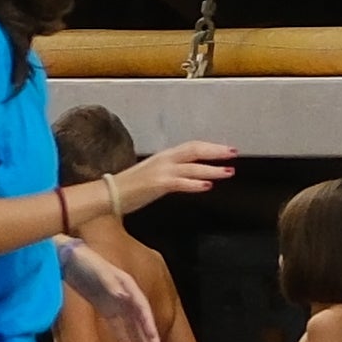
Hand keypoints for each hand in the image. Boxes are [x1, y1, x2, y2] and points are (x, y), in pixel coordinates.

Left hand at [62, 243, 164, 341]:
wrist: (68, 258)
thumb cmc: (85, 262)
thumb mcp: (98, 271)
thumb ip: (111, 284)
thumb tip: (125, 296)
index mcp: (128, 285)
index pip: (142, 308)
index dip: (149, 323)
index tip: (153, 337)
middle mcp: (126, 295)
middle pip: (140, 319)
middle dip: (150, 336)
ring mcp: (116, 303)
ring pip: (132, 325)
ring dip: (141, 339)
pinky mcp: (105, 308)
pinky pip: (117, 326)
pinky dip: (124, 338)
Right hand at [114, 139, 234, 211]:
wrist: (108, 195)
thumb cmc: (129, 189)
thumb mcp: (154, 177)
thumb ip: (171, 175)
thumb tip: (188, 179)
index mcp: (164, 157)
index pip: (192, 147)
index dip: (210, 147)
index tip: (227, 149)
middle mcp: (164, 160)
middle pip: (194, 150)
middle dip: (216, 151)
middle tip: (234, 153)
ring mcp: (160, 171)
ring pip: (191, 166)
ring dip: (212, 169)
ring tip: (228, 172)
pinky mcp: (157, 184)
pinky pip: (180, 182)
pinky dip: (194, 183)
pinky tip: (207, 186)